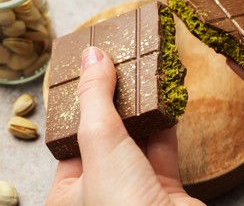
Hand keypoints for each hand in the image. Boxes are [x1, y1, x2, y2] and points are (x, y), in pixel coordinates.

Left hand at [47, 47, 203, 204]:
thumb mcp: (100, 142)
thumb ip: (96, 98)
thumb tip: (92, 57)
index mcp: (71, 191)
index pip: (71, 137)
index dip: (82, 104)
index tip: (92, 74)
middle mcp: (102, 191)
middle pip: (107, 135)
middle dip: (116, 103)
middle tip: (120, 68)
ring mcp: (135, 189)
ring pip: (137, 140)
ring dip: (143, 110)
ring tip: (145, 77)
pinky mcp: (165, 188)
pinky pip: (163, 149)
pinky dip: (166, 124)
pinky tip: (166, 100)